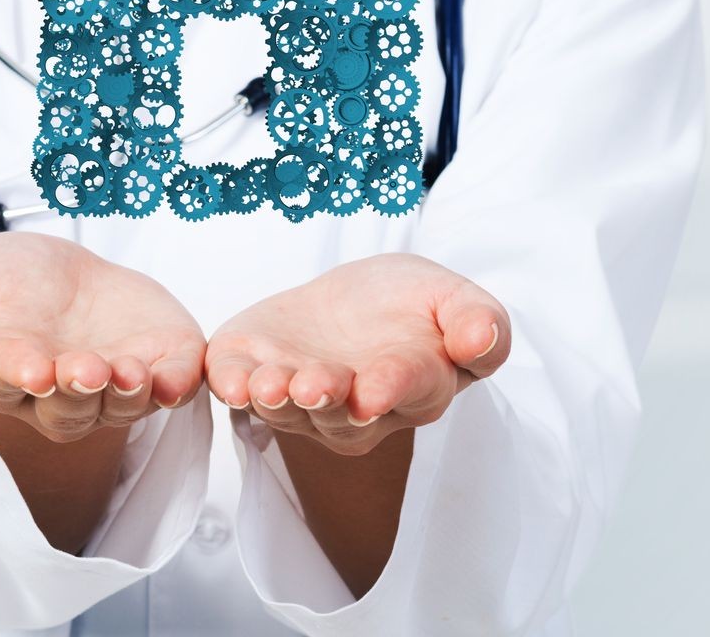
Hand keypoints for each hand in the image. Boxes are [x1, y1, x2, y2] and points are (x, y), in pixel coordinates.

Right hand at [0, 232, 207, 443]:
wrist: (62, 271)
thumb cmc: (3, 284)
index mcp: (3, 374)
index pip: (8, 380)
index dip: (20, 375)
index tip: (34, 369)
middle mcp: (57, 396)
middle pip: (67, 408)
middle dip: (78, 389)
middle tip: (87, 368)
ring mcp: (110, 388)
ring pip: (118, 408)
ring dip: (127, 394)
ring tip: (131, 371)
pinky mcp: (158, 368)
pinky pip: (170, 389)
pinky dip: (176, 386)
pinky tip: (176, 379)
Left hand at [205, 252, 509, 455]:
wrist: (352, 300)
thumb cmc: (410, 305)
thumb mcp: (453, 299)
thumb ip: (478, 320)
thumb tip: (481, 339)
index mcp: (413, 386)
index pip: (405, 388)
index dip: (390, 388)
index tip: (375, 391)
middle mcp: (353, 408)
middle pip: (339, 411)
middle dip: (325, 397)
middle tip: (315, 385)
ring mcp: (299, 397)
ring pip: (288, 408)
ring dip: (276, 397)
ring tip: (269, 384)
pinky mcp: (253, 373)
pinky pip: (240, 389)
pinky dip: (231, 386)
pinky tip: (229, 382)